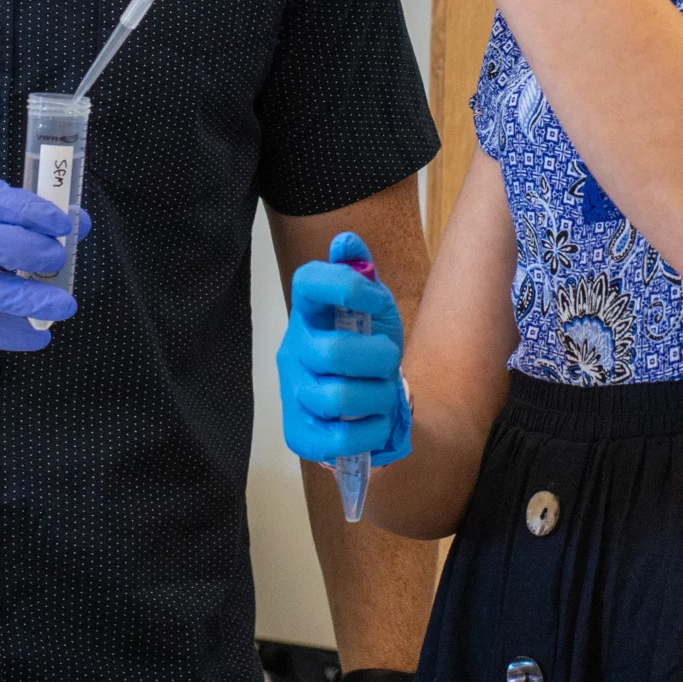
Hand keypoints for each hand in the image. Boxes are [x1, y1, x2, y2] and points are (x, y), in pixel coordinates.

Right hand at [277, 232, 410, 464]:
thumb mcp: (373, 310)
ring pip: (337, 398)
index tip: (378, 302)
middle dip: (378, 359)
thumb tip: (346, 241)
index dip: (345, 286)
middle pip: (332, 352)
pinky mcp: (299, 434)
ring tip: (384, 393)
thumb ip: (362, 275)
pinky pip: (337, 440)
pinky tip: (375, 421)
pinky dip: (369, 432)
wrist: (365, 404)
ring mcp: (292, 392)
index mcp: (309, 312)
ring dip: (377, 397)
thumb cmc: (367, 349)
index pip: (309, 282)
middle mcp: (292, 349)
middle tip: (390, 362)